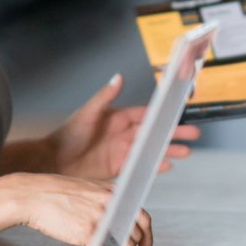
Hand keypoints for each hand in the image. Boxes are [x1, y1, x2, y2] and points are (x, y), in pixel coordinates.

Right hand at [5, 173, 153, 245]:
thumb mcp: (88, 189)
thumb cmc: (55, 193)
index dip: (147, 234)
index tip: (145, 245)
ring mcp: (100, 217)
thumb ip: (104, 201)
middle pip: (138, 231)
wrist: (34, 195)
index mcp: (112, 192)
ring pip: (127, 242)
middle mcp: (110, 203)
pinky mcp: (87, 231)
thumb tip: (115, 219)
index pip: (142, 215)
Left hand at [51, 73, 200, 179]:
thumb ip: (105, 97)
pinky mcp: (117, 169)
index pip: (145, 115)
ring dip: (168, 150)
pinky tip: (167, 165)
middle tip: (193, 134)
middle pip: (153, 134)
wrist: (53, 161)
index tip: (178, 111)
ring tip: (186, 152)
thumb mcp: (87, 112)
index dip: (162, 114)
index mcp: (117, 118)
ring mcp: (121, 152)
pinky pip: (140, 167)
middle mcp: (122, 135)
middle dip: (172, 134)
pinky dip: (154, 166)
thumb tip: (119, 76)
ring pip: (150, 150)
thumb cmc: (67, 135)